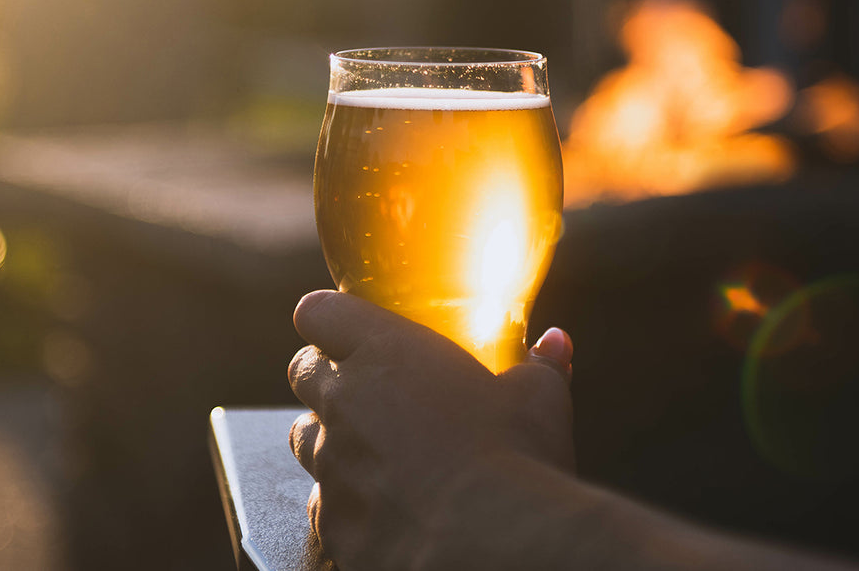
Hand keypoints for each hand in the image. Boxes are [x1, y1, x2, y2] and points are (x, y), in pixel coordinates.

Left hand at [287, 290, 574, 569]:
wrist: (492, 545)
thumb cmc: (516, 459)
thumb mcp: (539, 399)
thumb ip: (540, 364)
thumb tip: (555, 344)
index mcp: (385, 353)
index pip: (320, 313)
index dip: (326, 317)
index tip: (340, 325)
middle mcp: (344, 402)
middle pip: (303, 372)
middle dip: (324, 375)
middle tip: (361, 386)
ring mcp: (331, 466)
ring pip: (303, 436)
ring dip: (328, 437)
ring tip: (369, 448)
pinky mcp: (333, 522)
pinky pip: (322, 502)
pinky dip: (345, 500)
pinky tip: (380, 506)